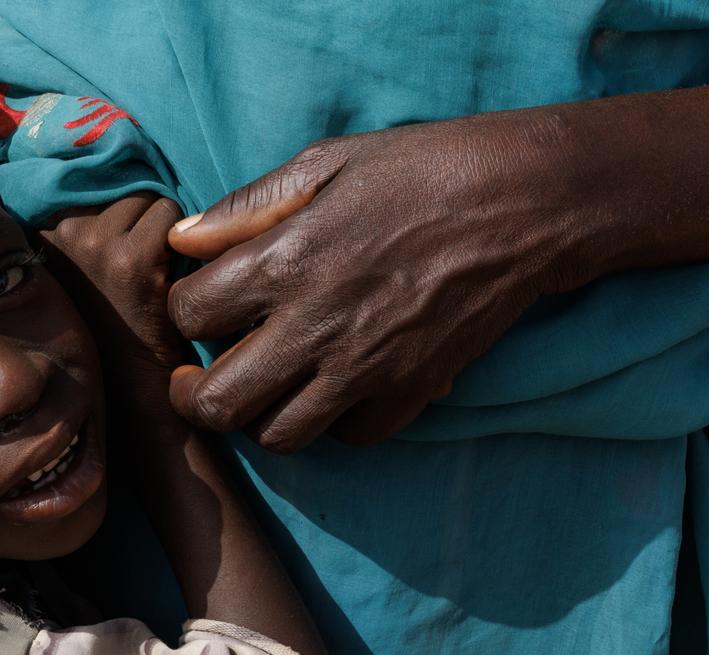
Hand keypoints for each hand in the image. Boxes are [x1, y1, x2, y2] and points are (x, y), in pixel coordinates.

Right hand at [40, 194, 189, 390]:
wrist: (132, 385)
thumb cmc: (112, 323)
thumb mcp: (80, 268)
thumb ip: (85, 224)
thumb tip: (113, 162)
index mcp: (40, 233)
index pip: (88, 184)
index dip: (116, 213)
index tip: (119, 246)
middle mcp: (61, 233)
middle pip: (123, 191)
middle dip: (139, 220)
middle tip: (138, 267)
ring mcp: (95, 244)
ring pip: (149, 199)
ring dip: (161, 228)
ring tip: (152, 272)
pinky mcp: (134, 257)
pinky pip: (171, 216)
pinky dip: (181, 241)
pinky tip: (168, 277)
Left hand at [166, 118, 583, 452]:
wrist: (525, 201)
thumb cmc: (421, 168)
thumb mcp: (326, 162)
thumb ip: (247, 206)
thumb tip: (183, 239)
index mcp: (284, 260)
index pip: (188, 315)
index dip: (184, 309)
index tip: (202, 302)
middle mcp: (316, 325)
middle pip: (218, 403)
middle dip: (196, 394)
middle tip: (202, 376)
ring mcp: (366, 367)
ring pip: (278, 437)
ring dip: (261, 415)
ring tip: (269, 384)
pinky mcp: (412, 390)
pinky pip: (352, 437)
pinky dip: (336, 422)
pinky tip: (338, 386)